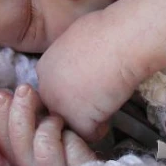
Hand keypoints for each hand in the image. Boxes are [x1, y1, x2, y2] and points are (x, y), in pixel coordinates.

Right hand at [0, 84, 95, 165]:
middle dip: (20, 111)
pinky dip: (70, 136)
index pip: (1, 138)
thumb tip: (6, 93)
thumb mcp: (42, 125)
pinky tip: (74, 133)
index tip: (1, 94)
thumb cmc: (65, 141)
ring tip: (58, 118)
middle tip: (25, 89)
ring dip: (49, 124)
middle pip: (17, 141)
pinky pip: (69, 149)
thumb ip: (26, 114)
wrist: (94, 165)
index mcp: (18, 157)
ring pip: (42, 145)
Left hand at [36, 9, 147, 141]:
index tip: (89, 85)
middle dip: (77, 110)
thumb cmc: (106, 31)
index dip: (72, 92)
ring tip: (107, 102)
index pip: (53, 91)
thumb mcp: (76, 38)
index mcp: (45, 67)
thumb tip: (80, 64)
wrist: (120, 41)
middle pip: (58, 111)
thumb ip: (70, 57)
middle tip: (99, 98)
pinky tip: (112, 108)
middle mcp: (46, 88)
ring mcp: (60, 107)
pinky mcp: (78, 120)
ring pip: (72, 126)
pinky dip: (104, 126)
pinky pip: (90, 134)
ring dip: (89, 120)